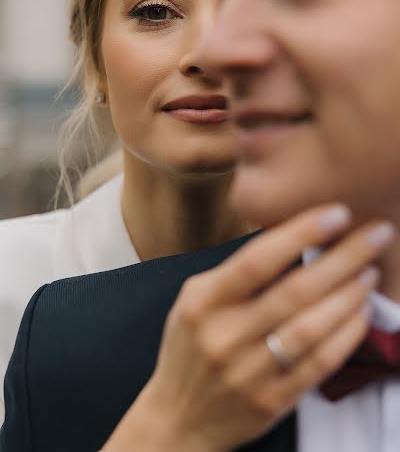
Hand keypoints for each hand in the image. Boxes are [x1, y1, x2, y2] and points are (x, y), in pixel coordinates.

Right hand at [104, 205, 394, 451]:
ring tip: (371, 273)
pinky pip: (318, 365)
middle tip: (376, 234)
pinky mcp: (270, 402)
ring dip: (348, 296)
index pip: (257, 260)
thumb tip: (290, 235)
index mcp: (203, 302)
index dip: (301, 233)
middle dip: (343, 258)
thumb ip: (235, 272)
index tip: (336, 214)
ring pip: (310, 329)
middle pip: (294, 291)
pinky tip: (361, 314)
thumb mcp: (195, 300)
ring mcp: (248, 372)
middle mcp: (224, 336)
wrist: (179, 416)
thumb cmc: (191, 345)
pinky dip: (345, 337)